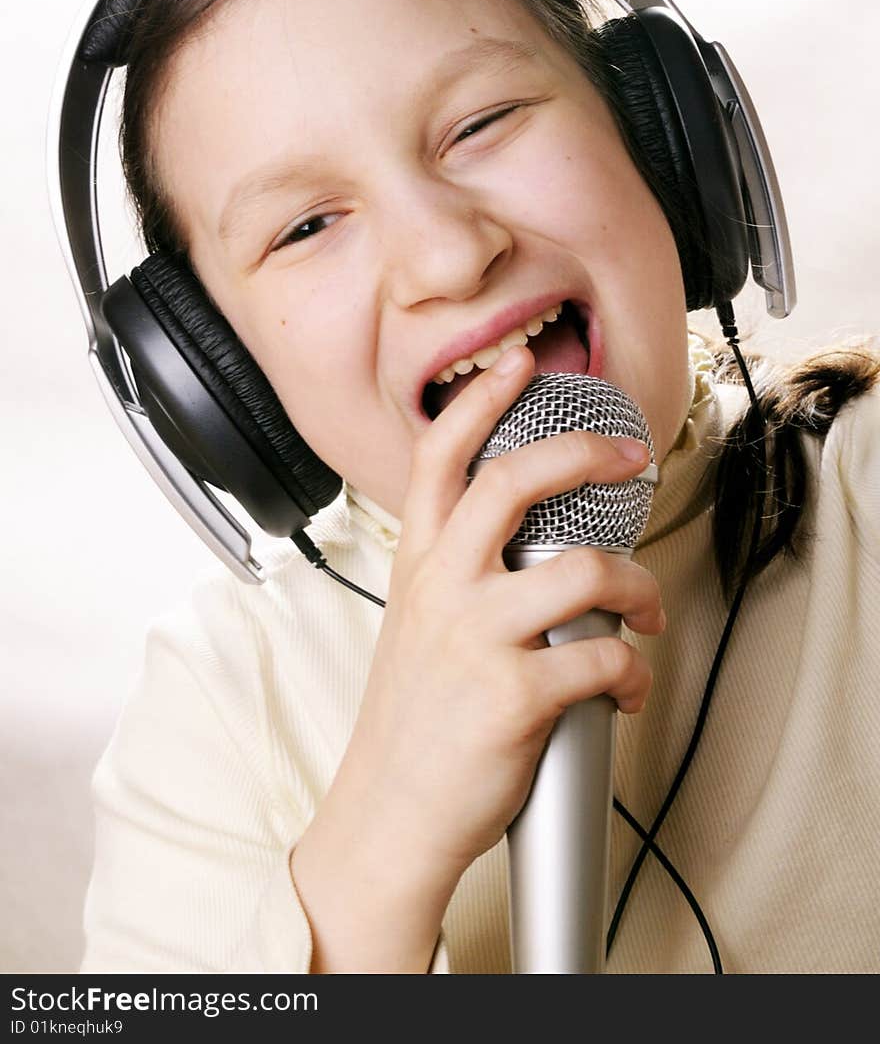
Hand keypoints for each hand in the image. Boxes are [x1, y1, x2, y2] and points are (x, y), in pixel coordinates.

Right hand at [329, 345, 663, 893]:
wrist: (388, 814)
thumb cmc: (412, 720)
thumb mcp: (416, 622)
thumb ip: (456, 571)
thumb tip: (526, 540)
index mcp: (419, 563)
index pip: (440, 456)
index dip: (483, 400)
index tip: (522, 364)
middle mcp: (443, 587)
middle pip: (513, 481)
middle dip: (585, 453)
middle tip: (632, 455)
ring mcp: (478, 639)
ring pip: (582, 570)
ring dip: (638, 584)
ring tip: (648, 607)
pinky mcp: (515, 698)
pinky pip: (603, 660)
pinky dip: (634, 671)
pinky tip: (628, 685)